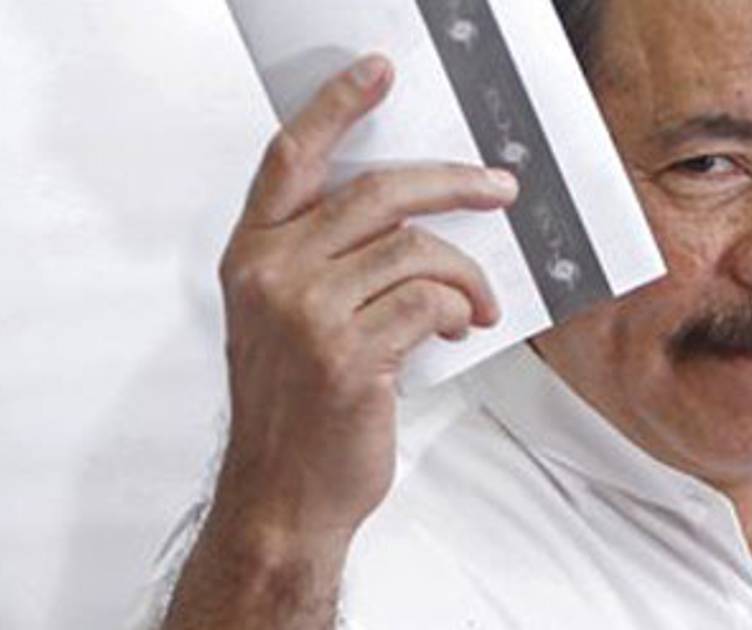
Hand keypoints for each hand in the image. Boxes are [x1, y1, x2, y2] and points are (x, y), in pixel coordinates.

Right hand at [215, 53, 517, 536]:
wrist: (283, 497)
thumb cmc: (294, 410)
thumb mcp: (285, 322)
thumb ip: (328, 263)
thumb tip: (414, 223)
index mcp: (253, 256)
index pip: (292, 158)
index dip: (337, 106)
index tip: (378, 73)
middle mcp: (272, 274)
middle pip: (379, 191)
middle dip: (453, 183)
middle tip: (498, 186)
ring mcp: (307, 314)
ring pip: (416, 249)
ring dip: (465, 271)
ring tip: (478, 301)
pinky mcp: (349, 355)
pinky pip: (430, 300)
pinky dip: (460, 308)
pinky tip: (459, 329)